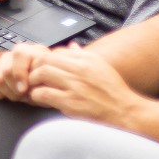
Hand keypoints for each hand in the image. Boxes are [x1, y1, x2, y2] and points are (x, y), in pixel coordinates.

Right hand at [0, 41, 53, 100]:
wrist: (46, 87)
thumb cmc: (51, 85)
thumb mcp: (55, 83)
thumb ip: (46, 80)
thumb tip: (32, 86)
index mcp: (35, 51)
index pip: (20, 56)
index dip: (20, 74)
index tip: (24, 90)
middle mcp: (18, 52)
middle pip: (6, 71)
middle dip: (14, 89)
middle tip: (23, 96)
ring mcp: (4, 59)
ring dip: (8, 92)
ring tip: (19, 96)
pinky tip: (8, 94)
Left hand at [25, 46, 147, 128]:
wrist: (125, 112)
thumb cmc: (113, 91)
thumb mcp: (101, 67)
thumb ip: (84, 56)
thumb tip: (71, 46)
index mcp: (87, 59)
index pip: (56, 51)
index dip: (46, 60)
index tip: (43, 68)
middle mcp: (80, 69)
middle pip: (44, 59)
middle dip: (35, 68)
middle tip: (34, 77)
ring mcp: (75, 86)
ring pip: (41, 73)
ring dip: (33, 81)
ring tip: (36, 88)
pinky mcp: (71, 102)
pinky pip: (43, 93)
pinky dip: (37, 96)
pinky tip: (41, 99)